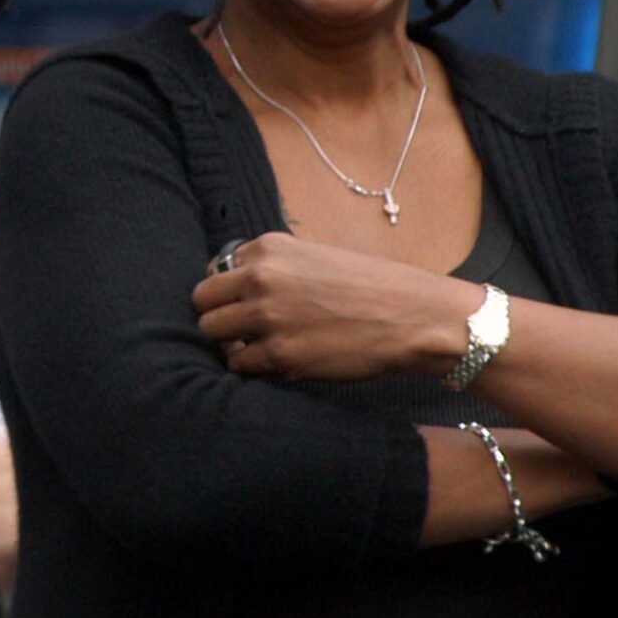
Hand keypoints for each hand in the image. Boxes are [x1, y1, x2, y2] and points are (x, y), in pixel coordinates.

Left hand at [190, 231, 470, 381]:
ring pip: (214, 335)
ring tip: (258, 349)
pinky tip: (276, 364)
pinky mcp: (281, 356)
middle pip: (203, 304)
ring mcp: (266, 318)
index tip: (240, 306)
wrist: (414, 316)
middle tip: (241, 332)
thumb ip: (274, 268)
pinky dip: (251, 368)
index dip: (226, 293)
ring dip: (231, 345)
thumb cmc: (371, 287)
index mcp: (266, 249)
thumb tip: (238, 288)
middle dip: (219, 318)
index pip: (214, 272)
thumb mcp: (314, 257)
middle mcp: (259, 278)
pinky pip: (240, 365)